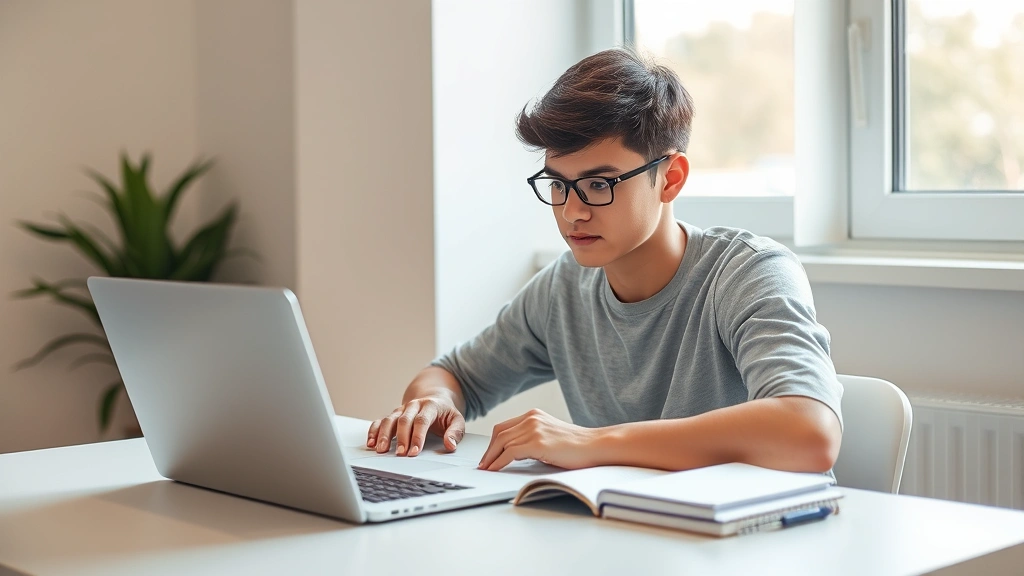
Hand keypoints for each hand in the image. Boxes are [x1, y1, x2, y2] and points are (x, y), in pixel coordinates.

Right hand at [366, 396, 465, 456]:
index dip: (418, 436)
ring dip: (384, 435)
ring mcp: (401, 410)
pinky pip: (381, 421)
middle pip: (404, 420)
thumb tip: (450, 445)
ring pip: (389, 420)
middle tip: (400, 454)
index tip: (415, 452)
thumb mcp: (457, 420)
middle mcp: (413, 406)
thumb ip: (455, 432)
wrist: (435, 399)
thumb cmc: (445, 414)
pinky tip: (371, 443)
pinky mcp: (393, 415)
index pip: (422, 421)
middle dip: (401, 438)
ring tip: (381, 450)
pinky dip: (374, 431)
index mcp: (430, 406)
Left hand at [477, 409, 602, 470]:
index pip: (504, 427)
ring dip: (491, 458)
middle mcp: (531, 418)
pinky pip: (510, 453)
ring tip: (486, 470)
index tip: (488, 456)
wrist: (596, 445)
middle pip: (499, 433)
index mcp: (533, 415)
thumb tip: (513, 453)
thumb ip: (532, 437)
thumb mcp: (549, 435)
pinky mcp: (538, 442)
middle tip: (483, 465)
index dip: (493, 443)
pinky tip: (495, 470)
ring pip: (502, 442)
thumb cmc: (577, 445)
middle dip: (489, 451)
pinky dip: (499, 462)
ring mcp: (534, 429)